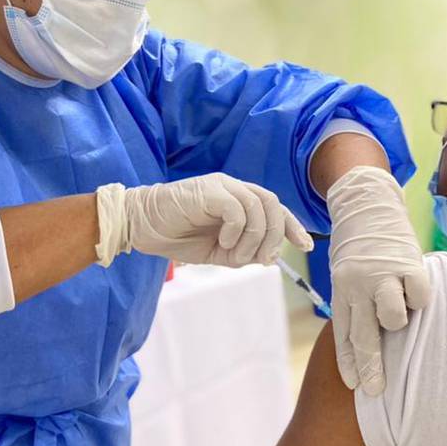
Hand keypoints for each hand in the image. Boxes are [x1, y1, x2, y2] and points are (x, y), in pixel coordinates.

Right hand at [95, 174, 313, 266]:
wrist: (140, 225)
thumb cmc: (176, 236)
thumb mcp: (215, 252)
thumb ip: (241, 253)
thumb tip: (268, 258)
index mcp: (237, 199)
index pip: (275, 208)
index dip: (292, 226)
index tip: (305, 246)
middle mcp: (233, 187)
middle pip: (272, 205)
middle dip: (275, 236)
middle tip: (260, 259)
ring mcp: (220, 186)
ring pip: (258, 207)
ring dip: (253, 238)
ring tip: (233, 254)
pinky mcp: (207, 190)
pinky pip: (237, 209)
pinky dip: (236, 231)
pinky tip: (221, 242)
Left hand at [327, 166, 431, 395]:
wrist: (365, 203)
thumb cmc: (358, 244)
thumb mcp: (345, 272)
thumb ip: (355, 301)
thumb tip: (370, 337)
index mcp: (341, 291)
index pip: (344, 335)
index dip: (350, 363)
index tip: (356, 386)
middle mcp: (357, 286)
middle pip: (365, 337)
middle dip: (372, 368)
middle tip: (376, 390)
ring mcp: (381, 275)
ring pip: (393, 319)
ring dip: (399, 321)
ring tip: (400, 306)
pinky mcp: (407, 263)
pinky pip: (419, 296)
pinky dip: (420, 297)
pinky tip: (415, 286)